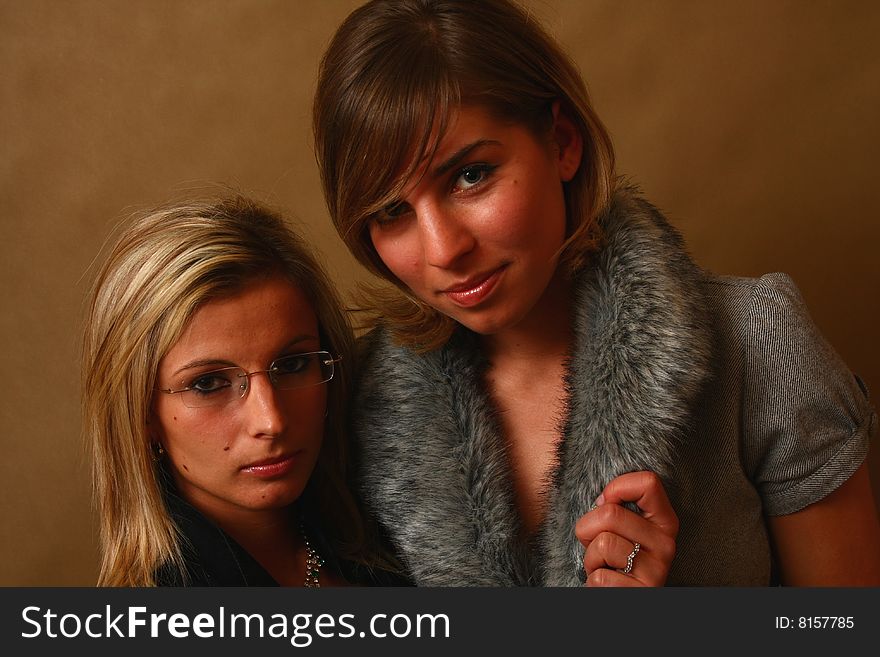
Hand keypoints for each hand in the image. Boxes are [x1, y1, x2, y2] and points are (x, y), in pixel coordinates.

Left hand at [575, 471, 677, 586]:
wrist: (618, 596)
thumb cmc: (613, 559)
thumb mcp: (620, 529)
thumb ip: (617, 508)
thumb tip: (603, 498)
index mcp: (664, 521)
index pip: (648, 483)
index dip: (616, 488)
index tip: (605, 504)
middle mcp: (666, 544)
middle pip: (610, 513)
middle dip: (588, 528)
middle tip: (598, 546)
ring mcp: (657, 570)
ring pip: (602, 543)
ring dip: (591, 557)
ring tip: (605, 566)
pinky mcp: (641, 592)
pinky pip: (599, 576)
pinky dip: (593, 581)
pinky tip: (609, 584)